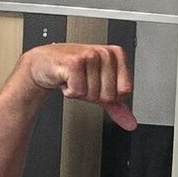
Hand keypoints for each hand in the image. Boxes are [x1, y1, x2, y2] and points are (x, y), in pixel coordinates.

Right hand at [20, 43, 137, 130]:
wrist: (46, 64)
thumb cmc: (74, 73)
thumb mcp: (99, 88)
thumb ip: (116, 105)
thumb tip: (131, 123)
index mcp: (117, 55)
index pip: (125, 91)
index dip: (108, 95)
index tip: (97, 84)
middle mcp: (105, 52)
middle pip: (109, 95)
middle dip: (93, 95)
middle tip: (83, 81)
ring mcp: (90, 55)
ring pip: (94, 95)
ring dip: (80, 92)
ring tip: (74, 79)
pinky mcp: (74, 62)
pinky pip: (79, 92)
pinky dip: (70, 91)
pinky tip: (66, 78)